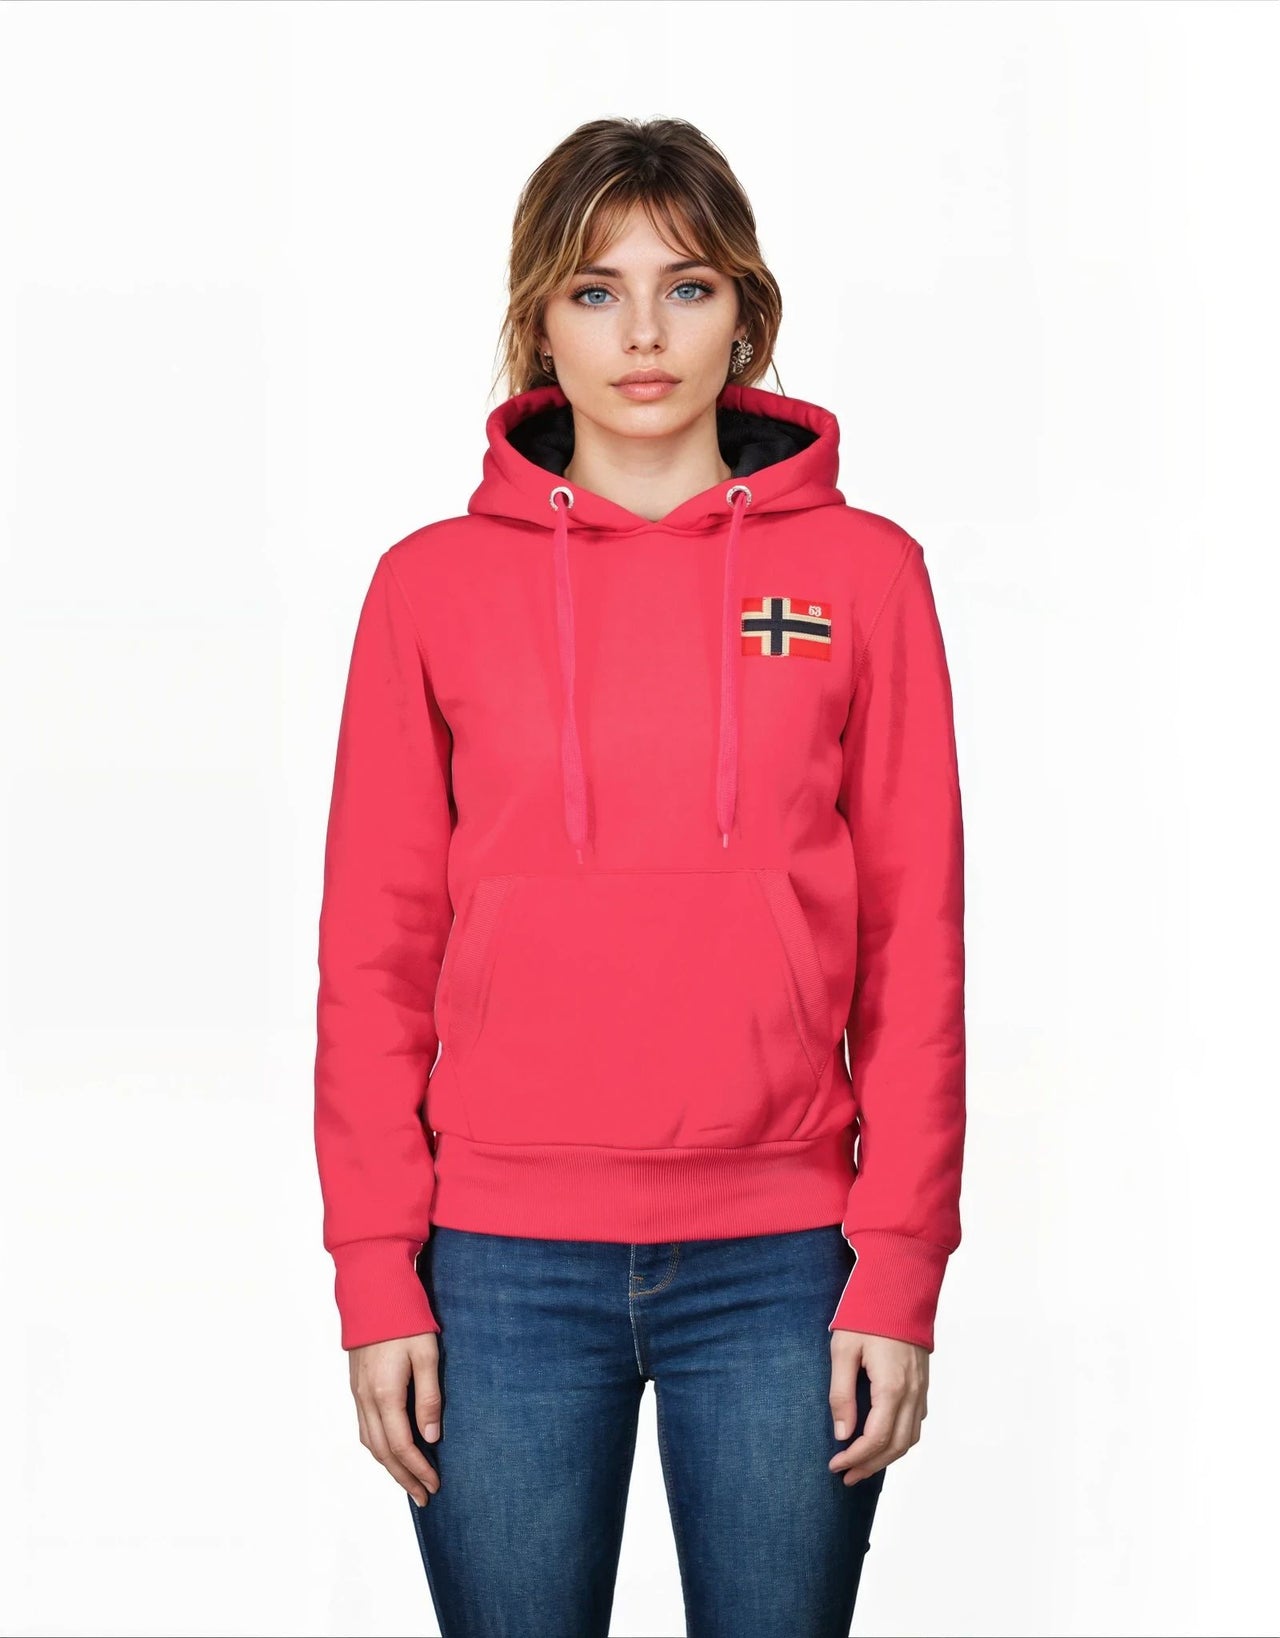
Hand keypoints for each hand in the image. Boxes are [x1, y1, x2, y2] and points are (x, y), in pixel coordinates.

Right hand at [349, 1333, 441, 1506]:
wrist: (373, 1292)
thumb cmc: (405, 1320)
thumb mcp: (426, 1355)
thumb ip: (429, 1397)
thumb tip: (431, 1436)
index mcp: (385, 1394)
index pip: (402, 1446)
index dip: (419, 1469)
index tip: (435, 1485)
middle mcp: (366, 1399)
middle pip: (383, 1452)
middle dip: (403, 1477)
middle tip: (424, 1496)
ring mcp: (357, 1393)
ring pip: (370, 1442)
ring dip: (389, 1466)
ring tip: (408, 1481)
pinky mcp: (356, 1386)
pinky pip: (364, 1428)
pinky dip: (378, 1447)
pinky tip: (390, 1450)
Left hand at [828, 1330, 928, 1485]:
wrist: (899, 1287)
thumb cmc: (867, 1316)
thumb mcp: (843, 1351)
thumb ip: (842, 1393)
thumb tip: (842, 1433)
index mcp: (892, 1387)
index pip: (876, 1438)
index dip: (856, 1458)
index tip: (835, 1465)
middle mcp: (912, 1393)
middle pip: (896, 1446)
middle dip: (870, 1466)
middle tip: (846, 1476)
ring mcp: (922, 1389)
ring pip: (911, 1438)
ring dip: (887, 1457)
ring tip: (861, 1466)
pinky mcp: (923, 1383)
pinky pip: (917, 1423)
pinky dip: (900, 1440)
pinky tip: (883, 1441)